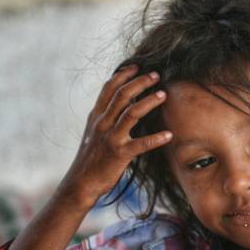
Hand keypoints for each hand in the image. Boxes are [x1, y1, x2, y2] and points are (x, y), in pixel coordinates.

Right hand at [58, 65, 171, 207]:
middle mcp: (102, 124)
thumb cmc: (91, 158)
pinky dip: (156, 138)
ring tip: (163, 94)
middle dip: (140, 82)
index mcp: (96, 116)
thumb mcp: (93, 132)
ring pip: (131, 114)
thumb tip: (120, 102)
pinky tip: (169, 135)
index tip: (138, 66)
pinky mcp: (119, 154)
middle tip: (156, 75)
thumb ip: (105, 117)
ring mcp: (111, 138)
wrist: (81, 183)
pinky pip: (141, 144)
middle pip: (122, 95)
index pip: (109, 88)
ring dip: (149, 102)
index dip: (123, 75)